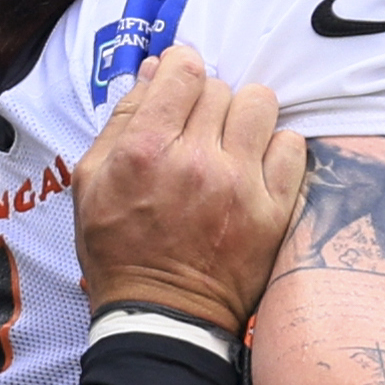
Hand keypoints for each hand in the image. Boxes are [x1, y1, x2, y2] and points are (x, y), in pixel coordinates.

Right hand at [73, 45, 305, 329]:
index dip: (182, 68)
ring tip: (233, 140)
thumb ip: (121, 122)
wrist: (162, 315)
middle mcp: (196, 161)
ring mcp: (239, 184)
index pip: (183, 70)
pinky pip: (292, 146)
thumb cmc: (120, 250)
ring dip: (246, 115)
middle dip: (207, 100)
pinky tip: (255, 166)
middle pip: (221, 87)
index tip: (181, 83)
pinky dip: (276, 148)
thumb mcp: (91, 183)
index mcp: (145, 151)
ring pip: (261, 104)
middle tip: (198, 129)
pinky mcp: (273, 209)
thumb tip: (154, 73)